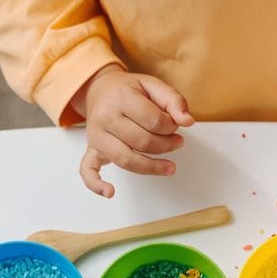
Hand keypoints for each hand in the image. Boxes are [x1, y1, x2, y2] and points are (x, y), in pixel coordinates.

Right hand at [73, 65, 193, 196]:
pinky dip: (97, 184)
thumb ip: (173, 100)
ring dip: (152, 167)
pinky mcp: (92, 150)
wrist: (100, 90)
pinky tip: (110, 192)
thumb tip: (188, 121)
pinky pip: (88, 170)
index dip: (171, 126)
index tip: (174, 125)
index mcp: (120, 98)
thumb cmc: (128, 90)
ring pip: (126, 159)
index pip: (154, 121)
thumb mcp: (153, 85)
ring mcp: (96, 136)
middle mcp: (105, 118)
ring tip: (169, 167)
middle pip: (142, 142)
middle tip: (177, 142)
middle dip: (166, 145)